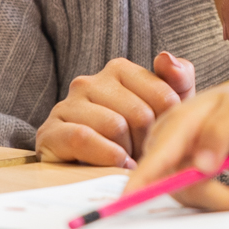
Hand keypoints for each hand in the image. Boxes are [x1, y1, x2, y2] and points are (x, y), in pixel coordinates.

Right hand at [35, 52, 195, 166]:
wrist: (95, 170)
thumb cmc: (137, 136)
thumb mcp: (167, 107)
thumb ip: (179, 78)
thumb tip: (164, 58)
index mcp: (118, 69)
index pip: (164, 96)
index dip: (170, 125)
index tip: (163, 137)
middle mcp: (89, 81)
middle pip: (140, 114)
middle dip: (148, 142)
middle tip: (145, 154)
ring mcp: (67, 105)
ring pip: (114, 126)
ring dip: (128, 153)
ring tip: (128, 160)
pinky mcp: (50, 132)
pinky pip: (83, 138)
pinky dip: (106, 156)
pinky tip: (115, 164)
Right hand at [124, 80, 228, 210]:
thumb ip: (220, 133)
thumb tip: (202, 166)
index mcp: (179, 122)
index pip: (156, 154)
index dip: (142, 178)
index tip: (128, 198)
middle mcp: (168, 142)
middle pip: (174, 182)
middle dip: (212, 196)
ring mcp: (171, 159)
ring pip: (185, 193)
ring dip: (218, 199)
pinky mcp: (178, 173)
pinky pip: (193, 194)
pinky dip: (217, 198)